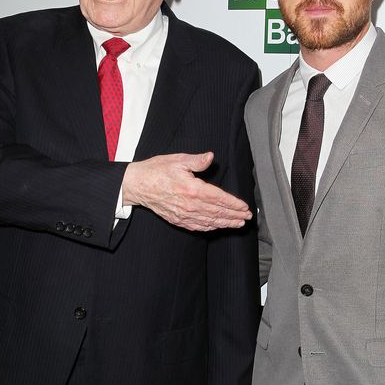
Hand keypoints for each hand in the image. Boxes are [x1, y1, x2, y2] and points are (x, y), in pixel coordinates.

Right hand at [122, 152, 251, 231]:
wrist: (137, 185)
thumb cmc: (157, 170)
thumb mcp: (178, 160)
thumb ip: (197, 161)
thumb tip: (210, 157)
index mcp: (192, 189)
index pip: (219, 198)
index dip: (234, 203)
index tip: (245, 206)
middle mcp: (190, 205)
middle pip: (217, 212)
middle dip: (234, 215)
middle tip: (247, 218)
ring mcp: (183, 214)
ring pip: (209, 221)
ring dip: (225, 223)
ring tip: (238, 224)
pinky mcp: (177, 219)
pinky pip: (197, 226)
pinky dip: (210, 227)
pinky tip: (218, 226)